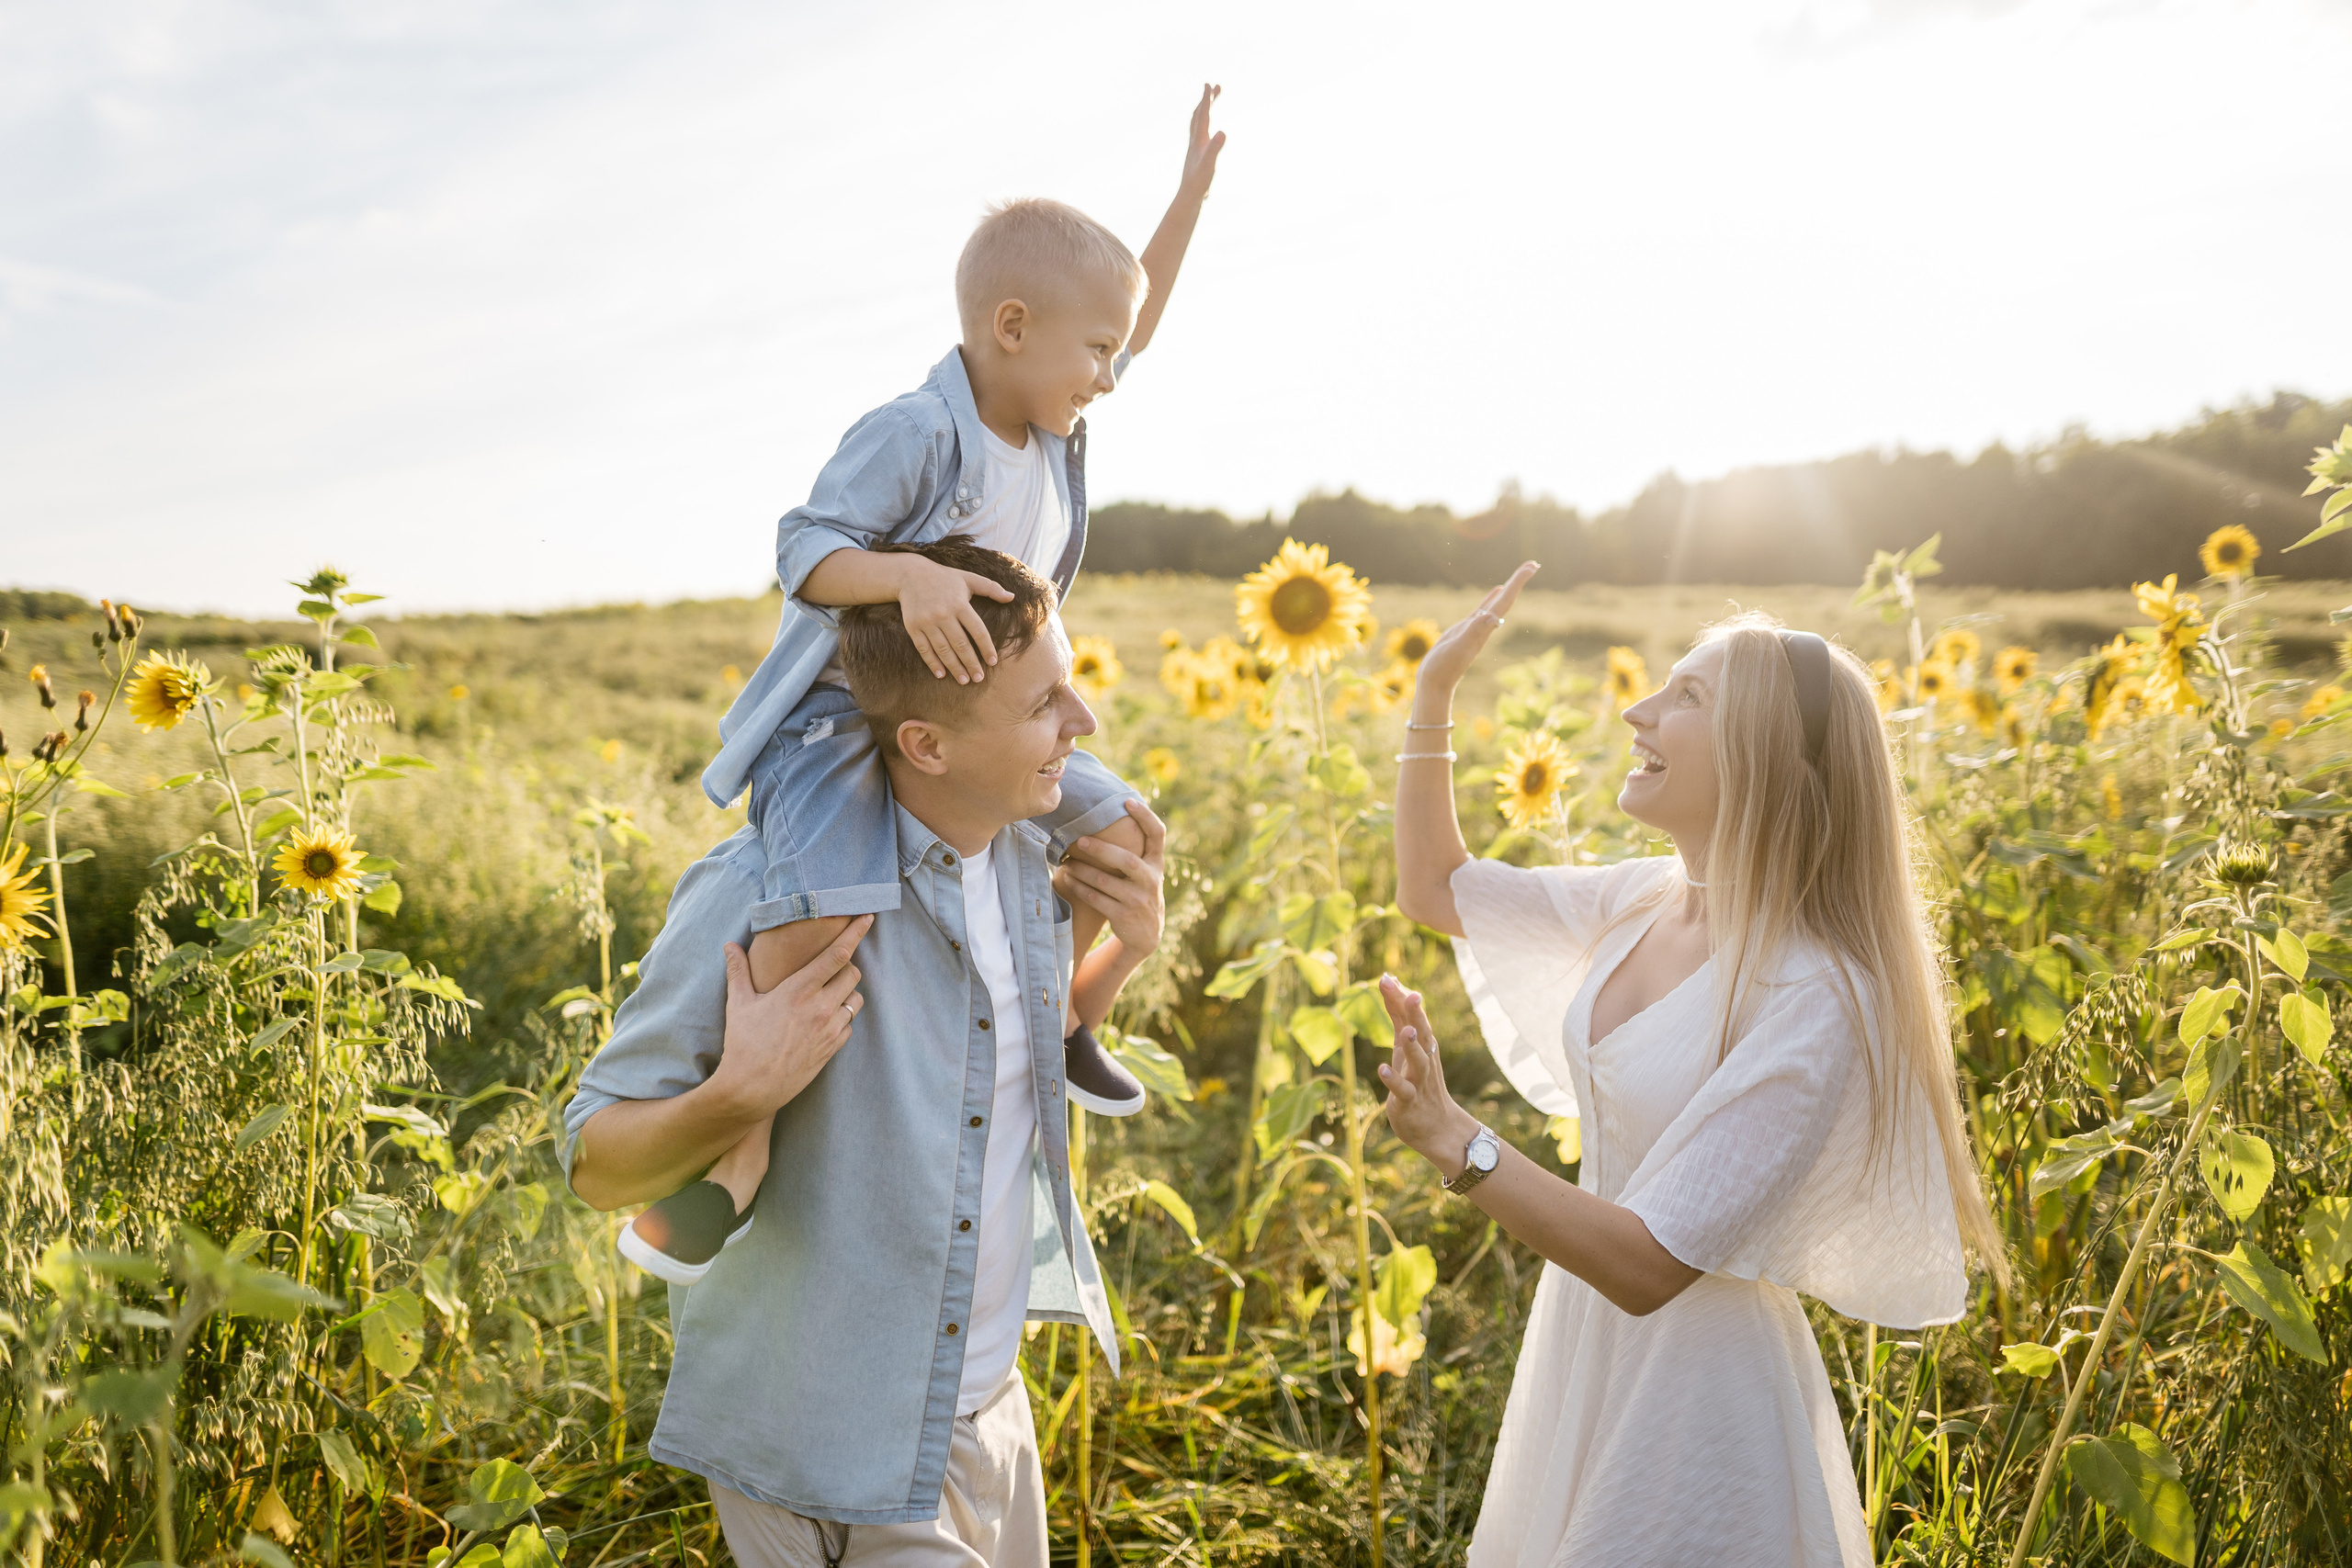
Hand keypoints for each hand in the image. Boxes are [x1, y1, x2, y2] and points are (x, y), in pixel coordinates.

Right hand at [707, 915, 871, 1118]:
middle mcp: (820, 1007)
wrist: (751, 1089)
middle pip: (853, 974)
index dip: (856, 933)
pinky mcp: (833, 1049)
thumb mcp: (738, 1004)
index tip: (868, 917)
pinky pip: (850, 1025)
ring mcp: (829, 1029)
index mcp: (798, 990)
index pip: (838, 954)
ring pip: (856, 1000)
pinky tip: (823, 1020)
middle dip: (846, 966)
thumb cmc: (742, 1044)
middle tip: (831, 967)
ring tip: (827, 995)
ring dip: (847, 993)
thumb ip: (738, 971)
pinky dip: (842, 1018)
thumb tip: (729, 946)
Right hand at [893, 557, 1016, 683]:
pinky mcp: (913, 627)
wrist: (909, 575)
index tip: (993, 662)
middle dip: (971, 663)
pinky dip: (932, 663)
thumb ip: (991, 588)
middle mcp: (943, 614)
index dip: (986, 648)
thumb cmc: (944, 578)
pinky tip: (941, 674)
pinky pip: (924, 649)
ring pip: (943, 650)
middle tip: (979, 678)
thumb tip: (1012, 597)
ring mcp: (927, 622)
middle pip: (960, 644)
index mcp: (959, 604)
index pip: (977, 630)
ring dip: (954, 667)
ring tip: (964, 680)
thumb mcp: (968, 579)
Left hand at [1058, 800, 1166, 956]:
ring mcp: (1138, 900)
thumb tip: (1112, 814)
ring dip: (1082, 871)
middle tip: (1080, 841)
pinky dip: (1080, 888)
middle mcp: (1151, 880)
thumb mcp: (1146, 872)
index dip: (1145, 816)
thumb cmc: (1140, 892)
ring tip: (1066, 863)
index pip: (1157, 835)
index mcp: (1156, 864)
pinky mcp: (1123, 916)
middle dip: (1101, 849)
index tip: (1128, 800)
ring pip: (1105, 881)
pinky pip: (1096, 899)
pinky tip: (1069, 880)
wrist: (1146, 934)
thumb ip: (1137, 851)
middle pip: (1126, 860)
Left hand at [1177, 83, 1225, 201]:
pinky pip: (1199, 133)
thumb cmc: (1199, 181)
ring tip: (1210, 102)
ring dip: (1204, 110)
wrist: (1189, 196)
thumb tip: (1222, 132)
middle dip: (1207, 99)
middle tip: (1216, 86)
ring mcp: (1195, 147)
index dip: (1206, 99)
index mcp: (1199, 139)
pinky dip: (1203, 125)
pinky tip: (1207, 129)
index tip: (1209, 83)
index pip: (1203, 114)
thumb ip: (1215, 148)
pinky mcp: (1197, 154)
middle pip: (1200, 114)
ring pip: (1197, 123)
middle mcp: (1195, 140)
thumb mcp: (1210, 164)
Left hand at [1376, 974, 1477, 1175]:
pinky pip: (1403, 1090)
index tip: (1386, 977)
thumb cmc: (1419, 1082)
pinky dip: (1393, 1080)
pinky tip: (1382, 1069)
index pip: (1413, 1017)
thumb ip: (1398, 1016)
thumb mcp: (1406, 1047)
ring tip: (1406, 1031)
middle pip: (1423, 1034)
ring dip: (1413, 1046)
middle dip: (1417, 1015)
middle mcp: (1423, 1059)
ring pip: (1418, 1061)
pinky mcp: (1409, 1102)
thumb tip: (1390, 982)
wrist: (1436, 1127)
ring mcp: (1418, 1081)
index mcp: (1422, 1045)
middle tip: (1412, 994)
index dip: (1400, 998)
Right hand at [1415, 562, 1539, 695]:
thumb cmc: (1443, 669)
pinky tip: (1497, 590)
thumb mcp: (1456, 649)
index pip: (1504, 601)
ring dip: (1509, 588)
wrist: (1435, 684)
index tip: (1531, 567)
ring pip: (1497, 602)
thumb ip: (1473, 633)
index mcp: (1484, 628)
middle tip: (1533, 564)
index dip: (1517, 584)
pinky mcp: (1466, 629)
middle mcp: (1485, 626)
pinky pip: (1483, 608)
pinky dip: (1491, 598)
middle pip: (1506, 599)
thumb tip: (1491, 617)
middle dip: (1518, 581)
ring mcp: (1476, 627)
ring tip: (1521, 573)